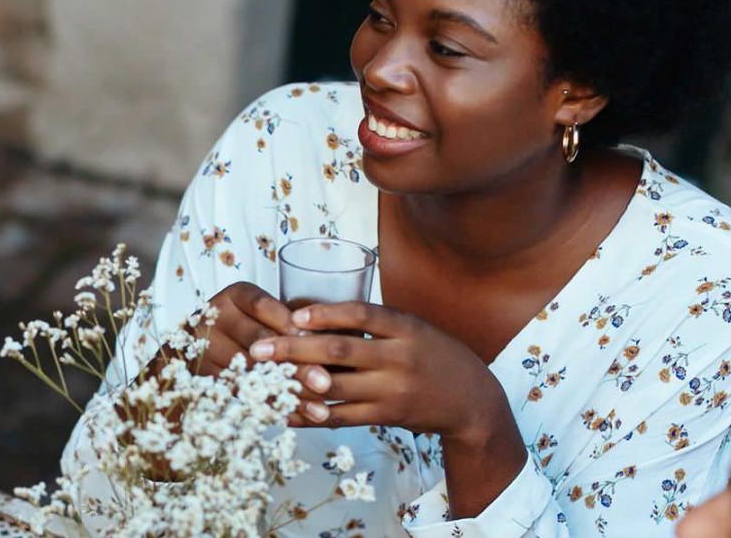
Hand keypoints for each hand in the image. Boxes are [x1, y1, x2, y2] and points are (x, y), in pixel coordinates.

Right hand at [184, 282, 333, 409]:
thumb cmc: (249, 327)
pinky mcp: (205, 376)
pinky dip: (272, 405)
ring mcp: (206, 348)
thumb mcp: (266, 315)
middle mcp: (216, 317)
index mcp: (235, 295)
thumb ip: (295, 323)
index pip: (262, 306)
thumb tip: (342, 340)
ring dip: (287, 392)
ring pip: (252, 372)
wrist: (196, 347)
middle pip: (258, 342)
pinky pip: (243, 393)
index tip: (317, 343)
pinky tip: (296, 417)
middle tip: (325, 382)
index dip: (289, 325)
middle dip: (294, 364)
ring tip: (319, 408)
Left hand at [247, 301, 508, 438]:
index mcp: (406, 328)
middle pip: (339, 351)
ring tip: (262, 379)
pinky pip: (341, 417)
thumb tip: (318, 313)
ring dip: (294, 383)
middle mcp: (399, 358)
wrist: (472, 401)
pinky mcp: (386, 417)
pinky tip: (286, 410)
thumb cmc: (435, 356)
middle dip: (293, 349)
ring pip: (335, 387)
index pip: (362, 315)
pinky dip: (311, 414)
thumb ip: (376, 323)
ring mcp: (392, 391)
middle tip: (258, 349)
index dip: (326, 314)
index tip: (293, 315)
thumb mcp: (415, 329)